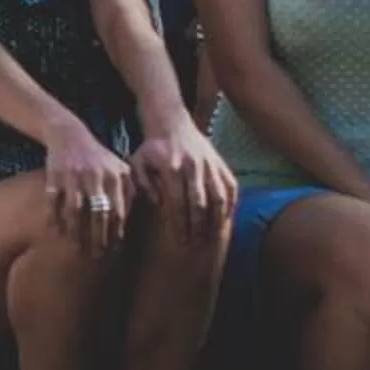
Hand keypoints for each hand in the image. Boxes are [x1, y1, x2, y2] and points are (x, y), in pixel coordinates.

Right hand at [42, 125, 132, 256]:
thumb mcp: (119, 167)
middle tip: (98, 256)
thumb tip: (137, 212)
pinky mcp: (54, 175)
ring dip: (75, 232)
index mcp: (114, 176)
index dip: (116, 232)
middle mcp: (95, 176)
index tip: (115, 249)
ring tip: (77, 248)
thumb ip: (130, 188)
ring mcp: (73, 176)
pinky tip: (57, 232)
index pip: (118, 210)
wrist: (68, 134)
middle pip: (98, 213)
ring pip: (75, 210)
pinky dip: (54, 218)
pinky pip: (53, 202)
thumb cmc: (97, 157)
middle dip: (98, 237)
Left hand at [131, 115, 237, 239]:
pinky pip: (231, 187)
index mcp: (172, 168)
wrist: (171, 123)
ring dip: (218, 220)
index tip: (181, 241)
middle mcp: (194, 166)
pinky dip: (231, 205)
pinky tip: (226, 220)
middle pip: (200, 204)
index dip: (181, 224)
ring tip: (214, 238)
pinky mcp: (221, 163)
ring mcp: (210, 164)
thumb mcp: (138, 164)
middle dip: (199, 227)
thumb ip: (143, 184)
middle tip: (197, 245)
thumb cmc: (151, 149)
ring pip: (219, 197)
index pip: (178, 203)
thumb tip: (159, 203)